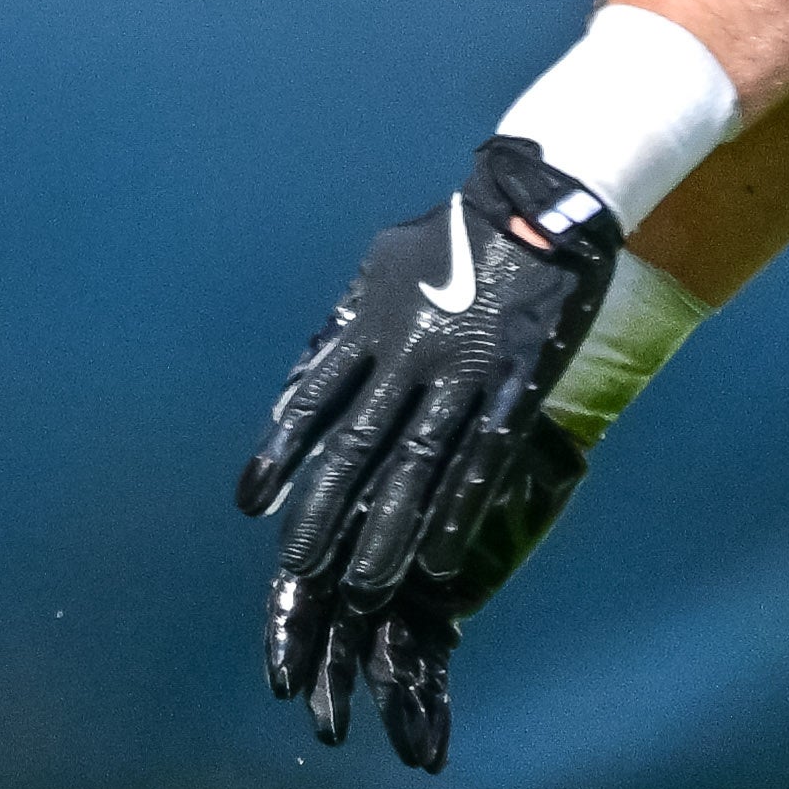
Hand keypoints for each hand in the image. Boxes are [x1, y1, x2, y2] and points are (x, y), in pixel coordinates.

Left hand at [237, 135, 615, 697]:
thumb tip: (315, 364)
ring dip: (385, 532)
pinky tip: (441, 561)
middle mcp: (405, 357)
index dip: (278, 455)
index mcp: (369, 326)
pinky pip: (481, 461)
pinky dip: (458, 514)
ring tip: (361, 587)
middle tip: (295, 567)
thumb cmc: (459, 232)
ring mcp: (460, 374)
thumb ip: (351, 317)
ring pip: (413, 467)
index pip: (311, 403)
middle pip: (353, 448)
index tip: (249, 503)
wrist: (539, 202)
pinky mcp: (514, 386)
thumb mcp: (385, 264)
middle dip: (321, 512)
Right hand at [269, 415, 587, 770]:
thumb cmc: (459, 385)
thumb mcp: (399, 411)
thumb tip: (296, 456)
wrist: (499, 393)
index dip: (293, 637)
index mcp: (344, 520)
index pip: (307, 591)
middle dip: (334, 682)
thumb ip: (364, 436)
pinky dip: (431, 703)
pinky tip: (432, 750)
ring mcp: (402, 585)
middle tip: (330, 731)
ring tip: (407, 752)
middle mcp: (364, 556)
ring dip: (391, 706)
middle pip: (339, 630)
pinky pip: (430, 658)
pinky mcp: (443, 604)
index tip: (284, 683)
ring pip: (382, 654)